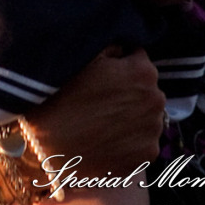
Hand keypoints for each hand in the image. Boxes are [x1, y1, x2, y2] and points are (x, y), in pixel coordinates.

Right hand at [26, 48, 164, 176]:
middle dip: (129, 91)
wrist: (48, 147)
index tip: (102, 75)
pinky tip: (107, 140)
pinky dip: (130, 141)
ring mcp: (152, 131)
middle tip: (100, 100)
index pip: (138, 59)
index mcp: (143, 71)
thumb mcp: (85, 58)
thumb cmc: (64, 96)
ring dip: (132, 116)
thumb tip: (122, 50)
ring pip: (145, 116)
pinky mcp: (146, 156)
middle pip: (145, 88)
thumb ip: (112, 47)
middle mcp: (156, 100)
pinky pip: (143, 142)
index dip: (119, 65)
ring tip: (102, 122)